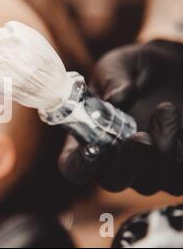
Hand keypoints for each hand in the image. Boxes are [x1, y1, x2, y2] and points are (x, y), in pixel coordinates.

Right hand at [59, 40, 182, 195]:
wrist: (170, 69)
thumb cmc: (136, 68)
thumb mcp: (119, 65)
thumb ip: (112, 80)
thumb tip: (116, 100)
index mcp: (87, 139)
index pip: (75, 167)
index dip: (80, 165)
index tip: (92, 148)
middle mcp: (114, 159)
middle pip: (112, 181)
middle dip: (126, 164)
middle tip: (138, 138)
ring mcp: (146, 166)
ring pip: (150, 183)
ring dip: (159, 153)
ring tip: (165, 111)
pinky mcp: (176, 165)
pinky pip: (179, 177)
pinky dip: (179, 151)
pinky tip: (176, 118)